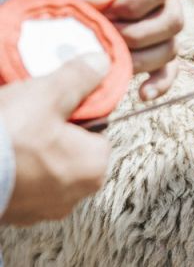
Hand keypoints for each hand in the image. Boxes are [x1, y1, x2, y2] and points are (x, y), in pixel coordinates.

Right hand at [0, 54, 111, 225]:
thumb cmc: (4, 140)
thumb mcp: (46, 95)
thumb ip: (79, 78)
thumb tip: (100, 64)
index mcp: (94, 166)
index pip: (98, 129)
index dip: (76, 111)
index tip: (55, 102)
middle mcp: (75, 194)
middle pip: (72, 148)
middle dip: (52, 131)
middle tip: (28, 114)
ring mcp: (42, 209)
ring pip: (44, 166)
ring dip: (30, 150)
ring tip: (9, 130)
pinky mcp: (14, 213)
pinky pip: (21, 182)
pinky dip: (12, 168)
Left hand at [42, 0, 183, 99]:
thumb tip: (96, 6)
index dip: (136, 3)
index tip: (108, 9)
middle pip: (172, 21)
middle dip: (137, 35)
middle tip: (106, 36)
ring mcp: (163, 23)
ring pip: (170, 47)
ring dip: (141, 59)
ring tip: (111, 59)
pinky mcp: (155, 47)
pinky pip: (169, 69)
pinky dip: (159, 83)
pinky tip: (142, 95)